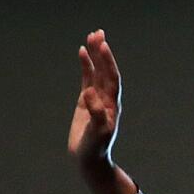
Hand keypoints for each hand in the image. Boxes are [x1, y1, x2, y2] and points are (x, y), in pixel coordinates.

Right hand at [69, 29, 121, 176]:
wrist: (89, 160)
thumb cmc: (95, 149)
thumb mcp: (97, 133)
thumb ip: (95, 113)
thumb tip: (89, 93)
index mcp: (112, 105)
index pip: (111, 78)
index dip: (108, 62)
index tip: (102, 46)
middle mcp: (107, 99)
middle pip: (106, 70)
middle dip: (102, 52)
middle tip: (98, 33)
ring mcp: (96, 99)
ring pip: (97, 72)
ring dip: (95, 55)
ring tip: (91, 36)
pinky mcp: (86, 102)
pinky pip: (87, 79)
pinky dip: (85, 66)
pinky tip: (82, 53)